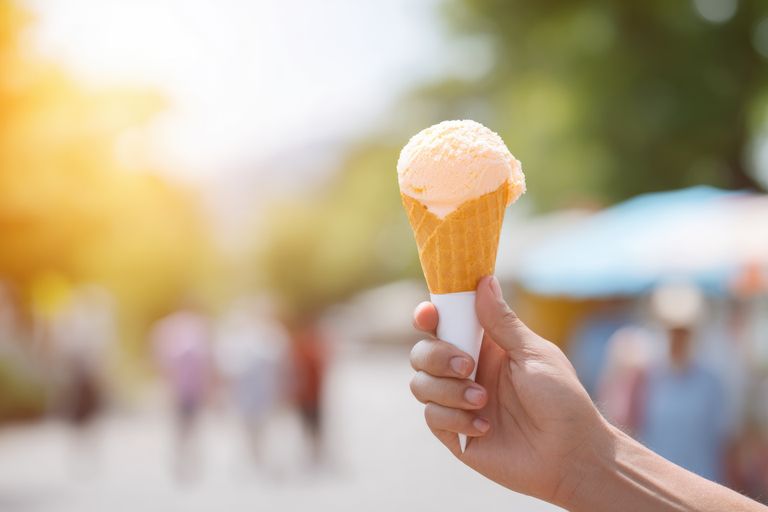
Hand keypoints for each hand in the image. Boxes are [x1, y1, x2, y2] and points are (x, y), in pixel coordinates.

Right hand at [409, 276, 610, 504]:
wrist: (571, 454)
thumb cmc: (562, 400)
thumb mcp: (534, 353)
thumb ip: (502, 322)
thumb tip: (484, 281)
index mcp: (484, 347)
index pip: (443, 324)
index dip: (428, 317)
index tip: (428, 316)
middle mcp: (466, 372)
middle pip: (422, 353)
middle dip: (437, 356)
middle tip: (468, 366)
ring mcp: (458, 403)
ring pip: (420, 385)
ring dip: (449, 390)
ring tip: (483, 400)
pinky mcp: (455, 434)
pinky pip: (432, 417)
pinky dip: (456, 418)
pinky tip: (486, 426)